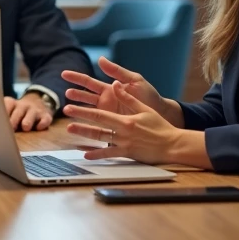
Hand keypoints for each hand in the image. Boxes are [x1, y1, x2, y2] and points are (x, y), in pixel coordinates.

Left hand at [3, 93, 53, 130]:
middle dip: (13, 122)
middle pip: (17, 112)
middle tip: (9, 130)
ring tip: (25, 128)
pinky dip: (41, 125)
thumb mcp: (9, 112)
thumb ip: (2, 118)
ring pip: (31, 115)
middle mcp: (23, 105)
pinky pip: (45, 120)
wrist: (38, 103)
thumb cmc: (18, 113)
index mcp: (12, 103)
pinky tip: (38, 128)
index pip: (6, 105)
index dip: (2, 115)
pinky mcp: (46, 116)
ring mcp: (35, 110)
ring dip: (27, 123)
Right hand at [61, 56, 182, 127]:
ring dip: (78, 112)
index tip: (64, 74)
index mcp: (110, 90)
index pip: (89, 82)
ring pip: (89, 113)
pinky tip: (80, 133)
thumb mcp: (135, 80)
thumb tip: (100, 59)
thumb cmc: (149, 96)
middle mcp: (106, 102)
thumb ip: (117, 71)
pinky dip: (89, 130)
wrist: (162, 114)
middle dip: (75, 95)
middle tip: (65, 94)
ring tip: (68, 112)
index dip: (76, 78)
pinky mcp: (113, 127)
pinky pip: (98, 129)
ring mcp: (108, 115)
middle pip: (86, 98)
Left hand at [63, 82, 199, 165]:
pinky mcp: (128, 153)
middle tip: (66, 118)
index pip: (99, 114)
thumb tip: (115, 85)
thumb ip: (127, 98)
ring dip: (84, 135)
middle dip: (79, 120)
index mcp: (125, 120)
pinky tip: (86, 154)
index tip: (70, 107)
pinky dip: (97, 154)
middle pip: (97, 125)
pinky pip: (109, 153)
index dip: (83, 111)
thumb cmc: (160, 126)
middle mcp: (123, 132)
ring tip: (71, 131)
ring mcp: (124, 144)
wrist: (172, 145)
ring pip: (100, 139)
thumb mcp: (144, 109)